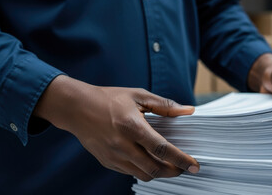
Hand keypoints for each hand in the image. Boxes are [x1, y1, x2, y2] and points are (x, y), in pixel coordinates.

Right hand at [33, 75, 199, 181]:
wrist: (77, 108)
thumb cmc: (109, 99)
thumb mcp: (138, 96)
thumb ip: (164, 105)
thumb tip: (188, 110)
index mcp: (132, 126)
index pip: (162, 149)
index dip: (181, 160)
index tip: (194, 165)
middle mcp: (122, 145)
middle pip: (155, 168)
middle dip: (174, 171)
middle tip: (185, 168)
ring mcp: (114, 156)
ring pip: (143, 175)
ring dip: (160, 173)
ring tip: (171, 166)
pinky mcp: (108, 162)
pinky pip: (130, 173)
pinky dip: (144, 171)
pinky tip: (151, 162)